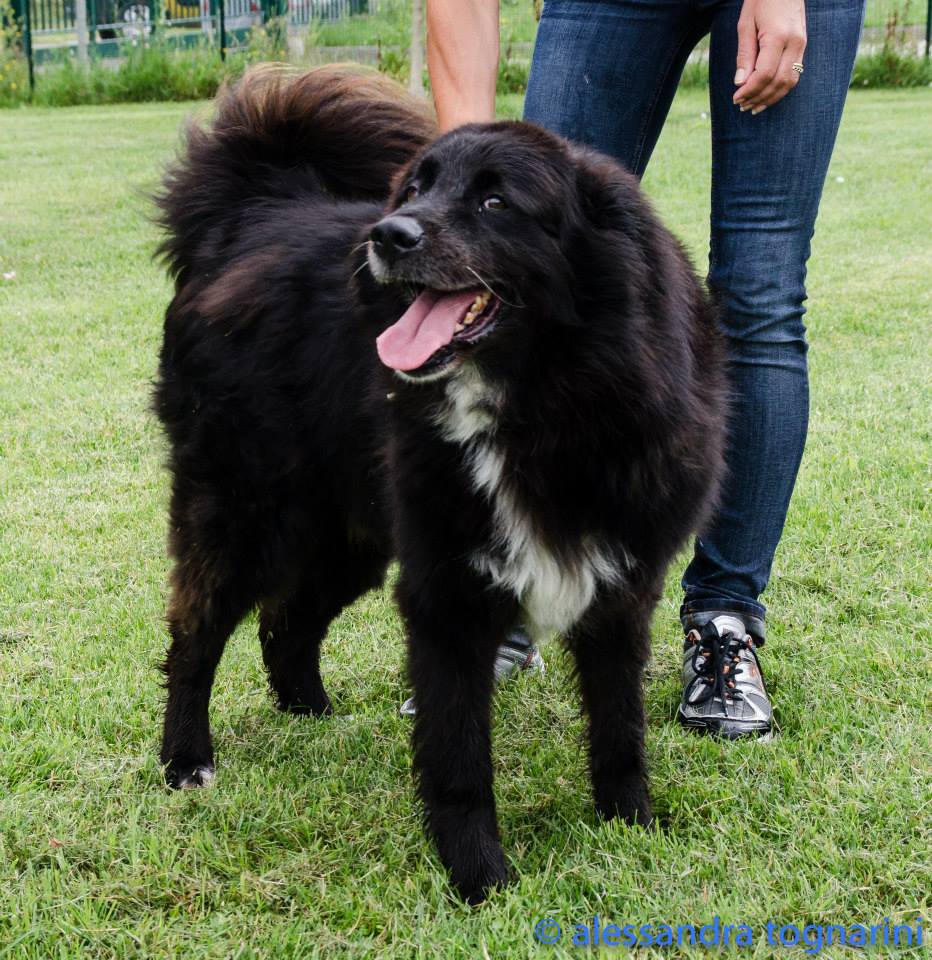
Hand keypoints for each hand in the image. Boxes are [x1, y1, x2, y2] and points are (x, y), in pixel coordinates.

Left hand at [733, 0, 806, 114]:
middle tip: (742, 106)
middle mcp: (794, 43)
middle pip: (778, 82)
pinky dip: (780, 89)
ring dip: (771, 98)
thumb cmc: (761, 1)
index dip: (749, 90)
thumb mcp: (745, 25)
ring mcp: (801, 45)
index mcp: (778, 36)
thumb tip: (740, 83)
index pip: (764, 74)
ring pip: (789, 82)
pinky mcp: (803, 46)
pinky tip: (767, 95)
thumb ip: (744, 55)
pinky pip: (794, 74)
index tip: (736, 98)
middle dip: (759, 98)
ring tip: (753, 106)